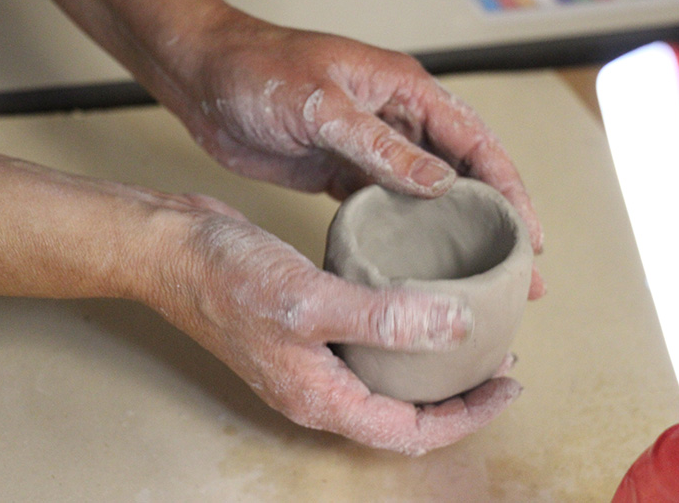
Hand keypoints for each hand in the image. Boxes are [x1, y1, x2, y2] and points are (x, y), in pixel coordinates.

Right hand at [133, 199, 521, 455]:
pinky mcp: (302, 327)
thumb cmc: (224, 278)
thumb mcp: (310, 299)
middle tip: (497, 361)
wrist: (171, 249)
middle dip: (454, 394)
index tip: (507, 384)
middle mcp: (316, 387)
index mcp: (320, 397)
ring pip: (383, 378)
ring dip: (427, 364)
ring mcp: (307, 358)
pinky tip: (413, 304)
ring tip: (468, 335)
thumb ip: (384, 318)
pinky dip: (397, 333)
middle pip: (401, 412)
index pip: (410, 430)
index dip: (467, 414)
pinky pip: (361, 344)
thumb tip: (456, 329)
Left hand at [168, 13, 544, 297]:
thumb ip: (378, 143)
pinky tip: (419, 268)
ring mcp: (370, 148)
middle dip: (492, 222)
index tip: (527, 236)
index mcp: (403, 90)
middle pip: (461, 174)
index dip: (507, 189)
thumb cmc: (256, 71)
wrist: (203, 78)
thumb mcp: (319, 105)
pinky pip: (386, 207)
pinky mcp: (342, 173)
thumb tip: (440, 183)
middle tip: (519, 275)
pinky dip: (406, 236)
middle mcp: (395, 119)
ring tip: (480, 283)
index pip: (475, 141)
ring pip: (427, 196)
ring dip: (454, 236)